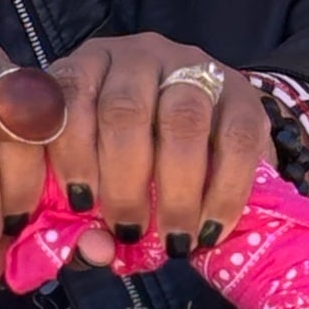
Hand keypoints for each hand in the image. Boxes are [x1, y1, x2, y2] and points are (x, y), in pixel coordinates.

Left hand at [45, 35, 269, 264]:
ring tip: (173, 239)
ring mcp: (191, 67)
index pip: (66, 94)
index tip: (80, 204)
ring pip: (182, 119)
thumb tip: (92, 252)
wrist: (205, 136)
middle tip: (128, 230)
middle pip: (125, 109)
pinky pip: (237, 139)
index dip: (70, 150)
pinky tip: (210, 229)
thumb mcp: (95, 183)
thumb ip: (78, 222)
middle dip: (125, 181)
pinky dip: (224, 193)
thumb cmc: (131, 167)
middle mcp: (136, 56)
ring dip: (176, 189)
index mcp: (85, 68)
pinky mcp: (242, 92)